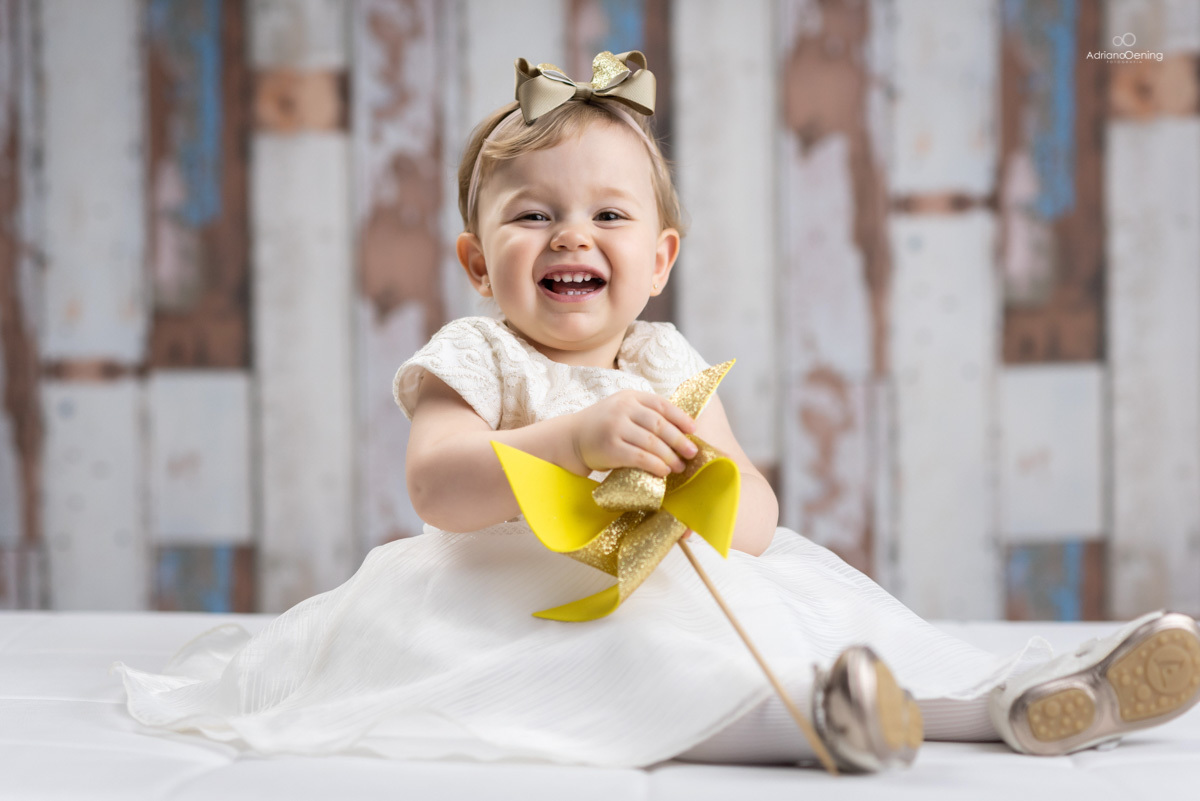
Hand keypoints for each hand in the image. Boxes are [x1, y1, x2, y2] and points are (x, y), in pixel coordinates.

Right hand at [570, 391, 698, 476]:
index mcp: (630, 397)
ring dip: (670, 456)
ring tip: (679, 466)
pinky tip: (663, 471)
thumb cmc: (604, 426)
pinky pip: (640, 457)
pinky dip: (655, 465)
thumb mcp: (623, 410)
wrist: (572, 437)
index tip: (693, 430)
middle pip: (660, 425)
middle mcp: (623, 409)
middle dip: (679, 440)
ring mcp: (615, 427)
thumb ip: (646, 414)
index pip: (661, 404)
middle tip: (691, 453)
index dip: (680, 417)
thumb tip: (682, 430)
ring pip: (652, 442)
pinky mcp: (610, 447)